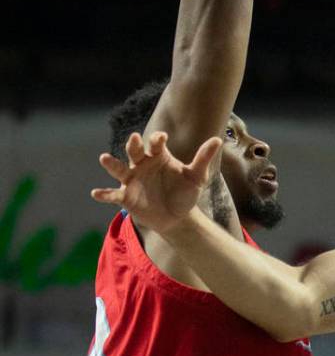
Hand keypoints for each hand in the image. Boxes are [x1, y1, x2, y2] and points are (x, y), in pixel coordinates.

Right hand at [91, 131, 220, 233]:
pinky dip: (104, 194)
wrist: (178, 217)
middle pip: (135, 151)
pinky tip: (96, 193)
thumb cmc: (186, 193)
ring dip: (111, 163)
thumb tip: (218, 139)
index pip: (155, 143)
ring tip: (104, 158)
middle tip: (134, 138)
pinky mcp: (125, 197)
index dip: (157, 139)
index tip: (161, 138)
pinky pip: (113, 194)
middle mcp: (143, 165)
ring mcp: (132, 180)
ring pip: (119, 168)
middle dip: (134, 144)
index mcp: (159, 156)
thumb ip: (203, 158)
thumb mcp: (197, 177)